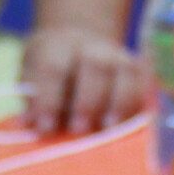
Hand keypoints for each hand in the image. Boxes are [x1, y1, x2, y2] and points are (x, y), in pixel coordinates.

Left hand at [22, 24, 143, 133]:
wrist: (79, 44)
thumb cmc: (52, 72)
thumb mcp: (32, 77)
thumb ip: (33, 99)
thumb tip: (29, 124)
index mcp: (57, 46)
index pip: (53, 68)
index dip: (49, 99)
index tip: (45, 129)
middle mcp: (90, 46)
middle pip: (95, 67)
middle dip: (87, 101)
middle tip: (78, 130)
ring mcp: (117, 56)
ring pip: (124, 73)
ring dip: (118, 103)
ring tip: (109, 128)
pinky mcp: (137, 69)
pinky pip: (144, 84)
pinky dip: (137, 104)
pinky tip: (130, 124)